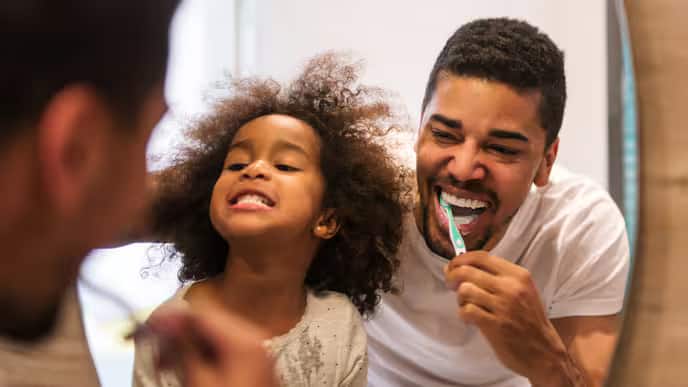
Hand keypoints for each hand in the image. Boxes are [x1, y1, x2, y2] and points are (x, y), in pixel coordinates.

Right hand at [146, 301, 276, 386]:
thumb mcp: (199, 380)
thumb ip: (182, 347)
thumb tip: (164, 321)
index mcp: (243, 339)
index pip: (202, 313)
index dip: (171, 319)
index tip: (146, 329)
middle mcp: (253, 340)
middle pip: (208, 325)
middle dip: (179, 337)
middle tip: (155, 355)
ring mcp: (256, 354)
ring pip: (214, 340)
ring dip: (188, 350)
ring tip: (165, 367)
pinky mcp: (253, 368)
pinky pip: (224, 354)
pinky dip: (204, 360)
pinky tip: (188, 373)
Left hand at [444, 251, 580, 385]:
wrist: (544, 351)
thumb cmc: (529, 320)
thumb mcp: (521, 291)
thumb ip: (495, 278)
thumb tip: (458, 267)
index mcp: (518, 275)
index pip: (481, 257)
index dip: (460, 259)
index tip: (452, 266)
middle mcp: (510, 287)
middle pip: (468, 271)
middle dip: (452, 277)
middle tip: (450, 285)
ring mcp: (502, 306)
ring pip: (465, 290)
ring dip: (459, 298)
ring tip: (466, 306)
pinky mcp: (494, 324)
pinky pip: (466, 310)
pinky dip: (463, 314)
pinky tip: (470, 319)